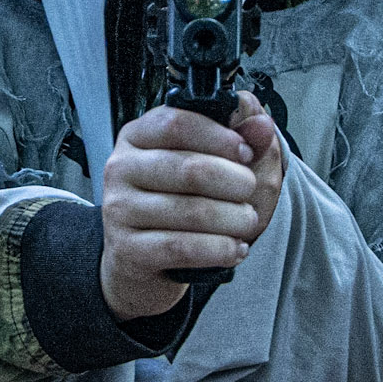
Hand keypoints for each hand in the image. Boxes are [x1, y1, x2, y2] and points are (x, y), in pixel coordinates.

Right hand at [98, 93, 285, 321]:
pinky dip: (219, 249)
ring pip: (192, 211)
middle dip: (235, 181)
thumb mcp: (206, 162)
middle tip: (251, 191)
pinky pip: (182, 248)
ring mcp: (119, 209)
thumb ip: (238, 140)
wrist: (141, 257)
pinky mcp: (127, 249)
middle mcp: (121, 168)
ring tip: (248, 222)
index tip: (247, 153)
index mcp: (137, 136)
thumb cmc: (177, 200)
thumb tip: (262, 125)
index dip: (220, 137)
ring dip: (234, 219)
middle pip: (189, 169)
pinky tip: (236, 248)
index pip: (176, 124)